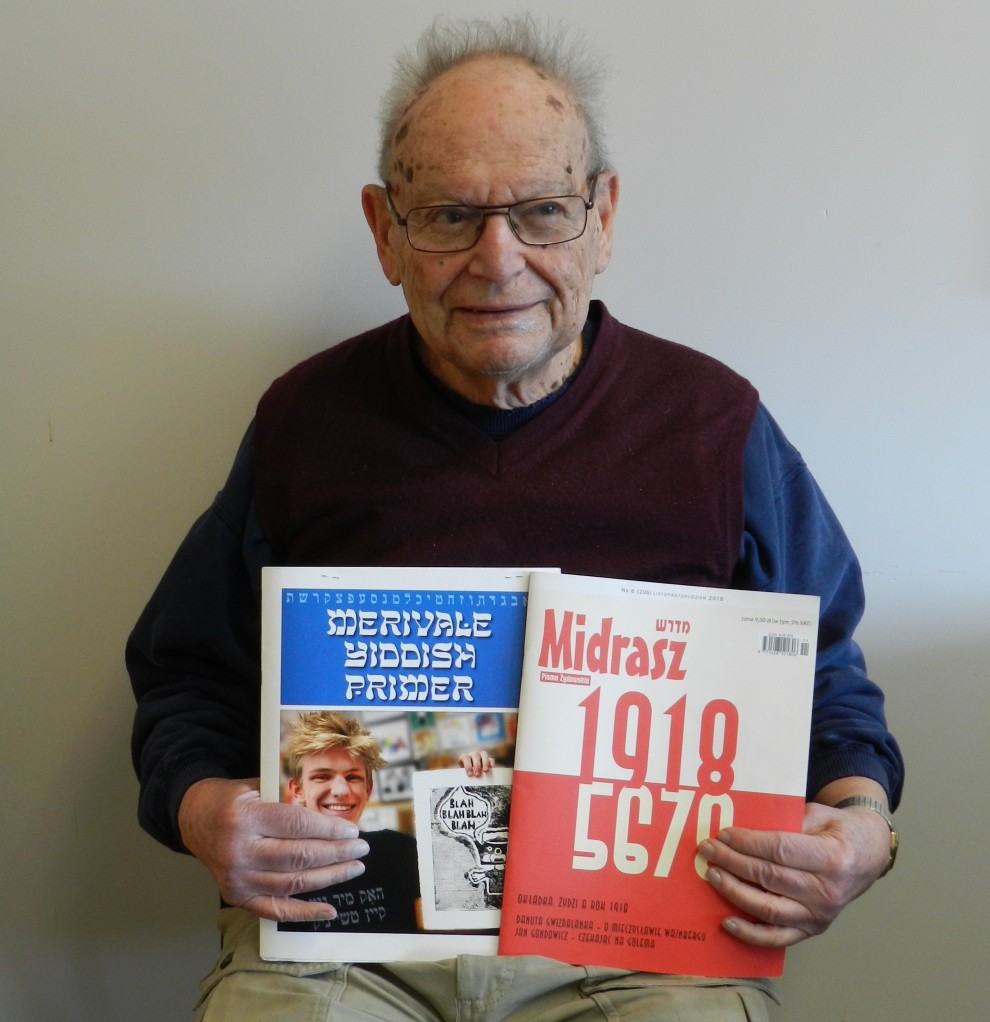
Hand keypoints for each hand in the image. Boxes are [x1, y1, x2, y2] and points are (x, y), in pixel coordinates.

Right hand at [178, 777, 369, 922]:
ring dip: (329, 878)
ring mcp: (236, 878)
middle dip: (337, 853)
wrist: (194, 818)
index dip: (330, 829)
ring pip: (293, 883)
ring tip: (354, 868)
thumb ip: (290, 800)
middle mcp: (238, 851)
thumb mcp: (258, 786)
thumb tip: (331, 818)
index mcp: (244, 817)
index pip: (297, 825)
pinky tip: (329, 909)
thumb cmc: (231, 799)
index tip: (353, 831)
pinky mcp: (236, 896)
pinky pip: (275, 909)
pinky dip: (305, 912)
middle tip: (361, 849)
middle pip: (299, 856)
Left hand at [458, 750, 493, 777]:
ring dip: (485, 762)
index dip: (467, 765)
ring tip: (485, 771)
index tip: (470, 774)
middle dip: (476, 765)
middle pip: (475, 755)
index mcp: (464, 758)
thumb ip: (464, 777)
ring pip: (484, 754)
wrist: (473, 777)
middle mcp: (473, 755)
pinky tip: (491, 768)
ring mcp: (481, 756)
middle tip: (477, 774)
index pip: (465, 757)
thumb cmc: (466, 777)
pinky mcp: (489, 760)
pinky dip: (491, 762)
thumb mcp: (463, 776)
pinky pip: (491, 759)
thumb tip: (465, 782)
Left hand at [697, 797, 891, 946]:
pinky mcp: (812, 930)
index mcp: (832, 858)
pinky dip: (750, 933)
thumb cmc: (839, 831)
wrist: (867, 856)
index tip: (723, 834)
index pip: (780, 850)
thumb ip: (786, 820)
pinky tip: (727, 921)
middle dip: (733, 862)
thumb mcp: (819, 814)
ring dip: (734, 892)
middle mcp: (827, 892)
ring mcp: (820, 916)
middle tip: (708, 849)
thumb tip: (742, 825)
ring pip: (769, 909)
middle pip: (770, 877)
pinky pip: (778, 937)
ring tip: (712, 875)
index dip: (748, 843)